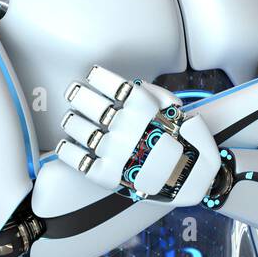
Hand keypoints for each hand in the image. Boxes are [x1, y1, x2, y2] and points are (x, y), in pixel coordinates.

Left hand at [57, 65, 221, 206]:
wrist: (192, 181)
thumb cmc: (187, 146)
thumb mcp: (181, 112)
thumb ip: (158, 95)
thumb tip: (135, 85)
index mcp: (145, 109)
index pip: (114, 86)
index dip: (99, 78)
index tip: (91, 75)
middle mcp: (127, 127)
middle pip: (92, 104)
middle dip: (79, 95)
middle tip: (73, 91)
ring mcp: (115, 151)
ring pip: (81, 130)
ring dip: (72, 121)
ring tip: (70, 118)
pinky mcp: (106, 174)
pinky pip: (78, 160)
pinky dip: (68, 151)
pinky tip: (65, 145)